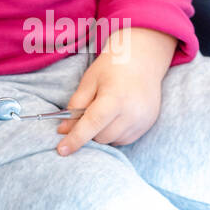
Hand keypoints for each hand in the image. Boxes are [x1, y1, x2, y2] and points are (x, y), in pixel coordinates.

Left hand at [54, 27, 176, 155]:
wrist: (143, 59)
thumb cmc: (112, 67)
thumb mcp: (89, 81)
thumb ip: (75, 106)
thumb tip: (63, 130)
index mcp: (115, 99)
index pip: (92, 125)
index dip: (75, 139)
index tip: (61, 150)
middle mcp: (132, 113)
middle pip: (101, 136)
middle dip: (88, 131)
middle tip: (86, 112)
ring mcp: (142, 121)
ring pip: (112, 140)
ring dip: (102, 132)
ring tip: (104, 110)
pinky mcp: (148, 125)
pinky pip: (124, 139)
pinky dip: (114, 133)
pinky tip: (115, 115)